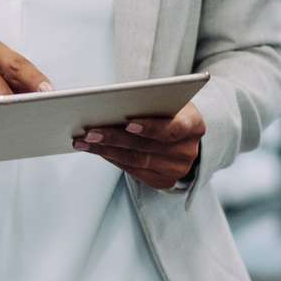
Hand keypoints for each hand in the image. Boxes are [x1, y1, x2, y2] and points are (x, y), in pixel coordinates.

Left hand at [74, 102, 205, 190]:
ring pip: (137, 161)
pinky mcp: (165, 181)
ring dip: (107, 151)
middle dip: (115, 138)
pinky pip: (135, 172)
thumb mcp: (168, 99)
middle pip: (147, 147)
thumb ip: (149, 101)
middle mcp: (188, 151)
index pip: (173, 128)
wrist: (185, 132)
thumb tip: (112, 104)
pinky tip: (98, 151)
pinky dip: (114, 160)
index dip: (151, 127)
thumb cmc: (171, 109)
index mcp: (195, 126)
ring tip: (85, 142)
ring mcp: (177, 170)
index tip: (128, 122)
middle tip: (90, 132)